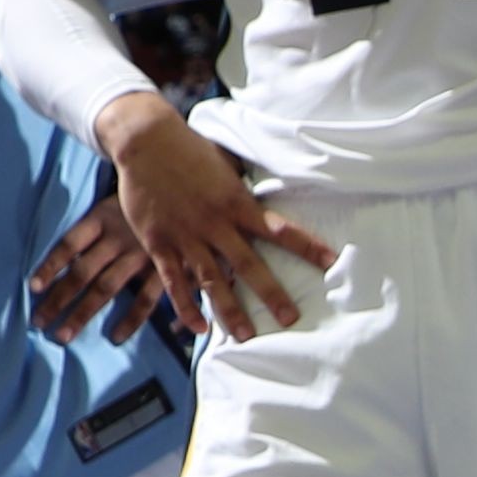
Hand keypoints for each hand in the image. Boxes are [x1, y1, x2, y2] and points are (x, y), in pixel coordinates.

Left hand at [30, 193, 167, 342]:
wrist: (190, 189)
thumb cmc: (149, 198)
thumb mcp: (119, 202)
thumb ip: (98, 228)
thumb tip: (72, 254)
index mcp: (103, 217)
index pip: (69, 244)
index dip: (50, 266)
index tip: (33, 288)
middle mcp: (118, 237)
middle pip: (81, 272)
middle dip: (58, 299)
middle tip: (38, 321)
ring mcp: (141, 255)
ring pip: (105, 288)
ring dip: (82, 313)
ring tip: (62, 334)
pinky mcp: (164, 269)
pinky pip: (144, 299)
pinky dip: (131, 319)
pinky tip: (114, 337)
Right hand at [106, 92, 336, 336]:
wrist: (144, 140)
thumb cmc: (189, 148)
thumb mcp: (226, 163)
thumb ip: (243, 188)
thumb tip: (267, 191)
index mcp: (237, 202)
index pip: (280, 230)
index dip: (308, 247)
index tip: (332, 264)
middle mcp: (216, 223)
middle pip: (249, 265)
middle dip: (272, 294)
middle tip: (292, 319)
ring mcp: (187, 236)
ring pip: (213, 280)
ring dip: (230, 311)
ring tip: (246, 336)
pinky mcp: (160, 243)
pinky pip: (175, 281)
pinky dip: (186, 306)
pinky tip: (199, 327)